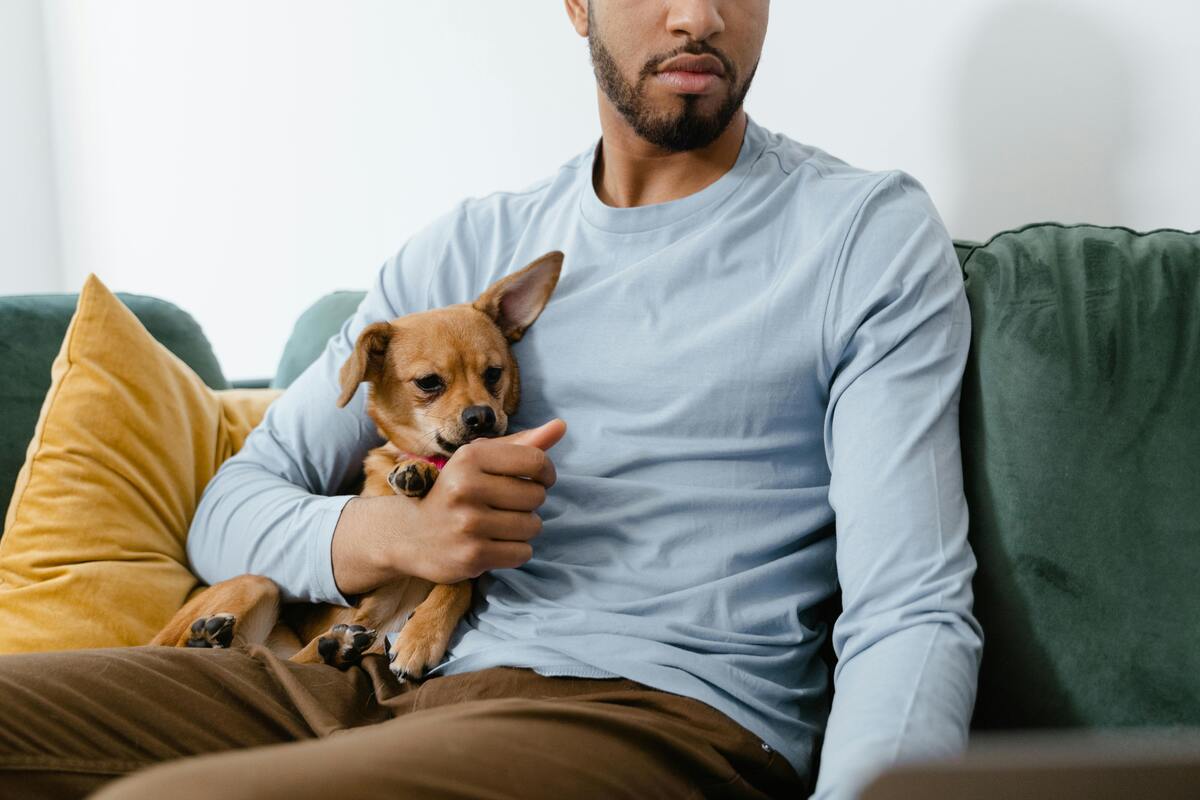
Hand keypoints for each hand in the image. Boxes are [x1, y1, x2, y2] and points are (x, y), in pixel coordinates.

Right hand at [331, 419, 565, 594]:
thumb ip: (522, 444)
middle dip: (529, 502)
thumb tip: (561, 426)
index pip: (536, 461)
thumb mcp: (480, 460)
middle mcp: (467, 488)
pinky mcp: (472, 556)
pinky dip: (515, 551)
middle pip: (536, 496)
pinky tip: (493, 543)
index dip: (546, 472)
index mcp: (469, 458)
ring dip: (523, 528)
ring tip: (498, 525)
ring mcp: (469, 524)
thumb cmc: (454, 490)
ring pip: (533, 526)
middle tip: (505, 505)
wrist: (408, 534)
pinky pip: (523, 553)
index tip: (537, 479)